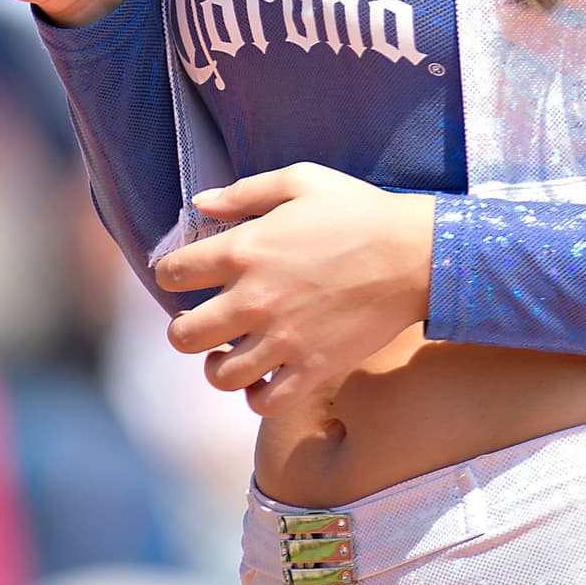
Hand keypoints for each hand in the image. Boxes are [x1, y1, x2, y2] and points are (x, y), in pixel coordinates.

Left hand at [152, 163, 436, 416]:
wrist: (414, 254)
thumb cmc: (358, 211)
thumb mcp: (300, 181)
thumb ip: (244, 192)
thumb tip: (201, 204)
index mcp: (244, 249)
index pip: (172, 273)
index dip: (172, 274)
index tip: (185, 276)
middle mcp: (253, 300)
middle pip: (182, 335)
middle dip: (185, 328)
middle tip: (204, 321)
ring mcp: (281, 339)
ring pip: (218, 376)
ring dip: (218, 365)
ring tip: (231, 353)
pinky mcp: (311, 368)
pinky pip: (264, 402)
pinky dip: (257, 395)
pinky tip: (265, 376)